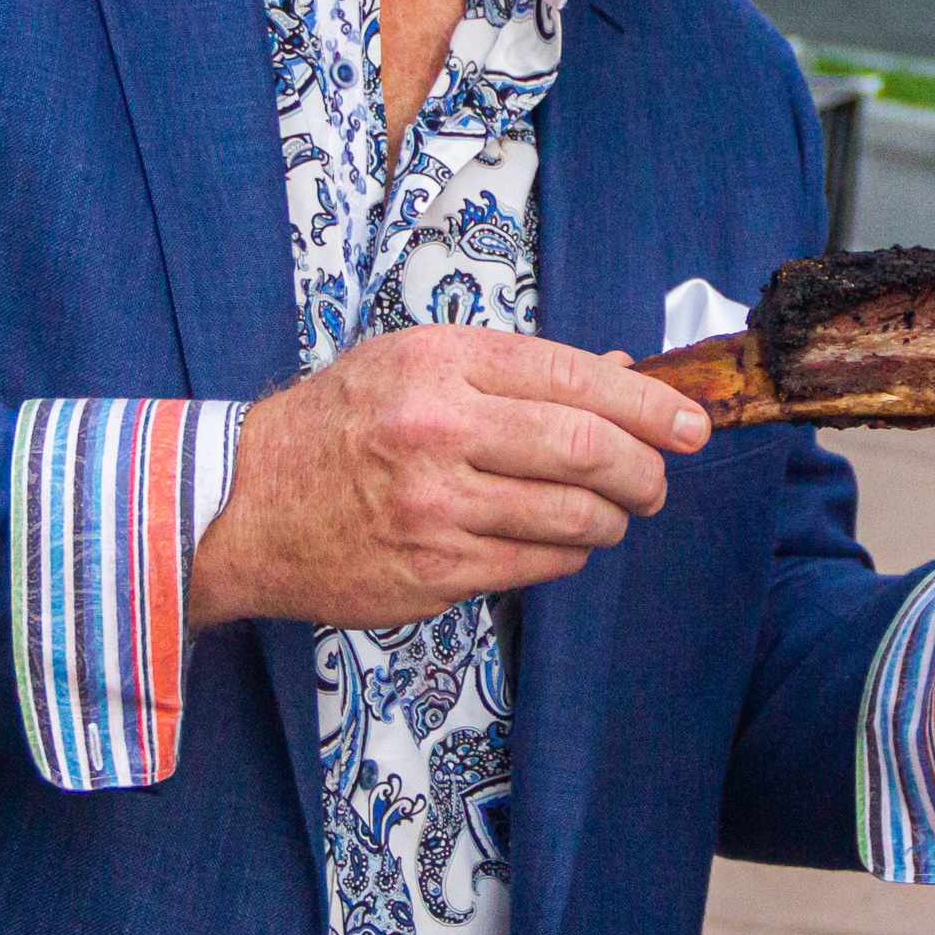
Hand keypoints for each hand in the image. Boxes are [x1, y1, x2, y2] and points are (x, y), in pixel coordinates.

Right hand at [190, 325, 709, 631]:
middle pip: (588, 450)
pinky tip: (562, 542)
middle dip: (646, 470)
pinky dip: (569, 554)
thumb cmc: (341, 423)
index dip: (649, 405)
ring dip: (613, 519)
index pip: (576, 379)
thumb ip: (516, 371)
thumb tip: (617, 375)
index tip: (690, 424)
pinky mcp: (432, 572)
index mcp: (441, 363)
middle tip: (657, 481)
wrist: (244, 504)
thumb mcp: (415, 363)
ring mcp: (435, 507)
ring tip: (613, 514)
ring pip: (573, 517)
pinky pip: (538, 566)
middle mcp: (439, 430)